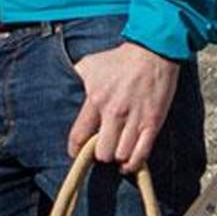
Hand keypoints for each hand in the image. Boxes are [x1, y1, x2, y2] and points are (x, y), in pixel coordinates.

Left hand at [66, 42, 178, 174]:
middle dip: (101, 154)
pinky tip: (128, 162)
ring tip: (116, 152)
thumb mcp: (91, 64)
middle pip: (103, 152)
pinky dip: (133, 164)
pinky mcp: (152, 123)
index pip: (79, 135)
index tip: (76, 153)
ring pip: (121, 156)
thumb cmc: (119, 59)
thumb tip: (63, 85)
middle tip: (103, 148)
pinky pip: (141, 154)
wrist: (153, 51)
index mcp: (96, 99)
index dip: (76, 150)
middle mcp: (114, 112)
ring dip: (118, 157)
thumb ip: (76, 78)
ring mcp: (135, 119)